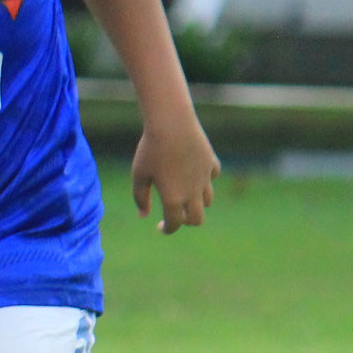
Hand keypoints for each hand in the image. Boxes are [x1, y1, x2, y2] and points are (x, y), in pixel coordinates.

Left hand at [131, 115, 219, 233]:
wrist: (171, 122)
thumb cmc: (151, 149)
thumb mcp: (140, 174)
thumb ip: (140, 198)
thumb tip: (143, 215)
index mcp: (173, 198)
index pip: (175, 224)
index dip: (167, 229)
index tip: (160, 226)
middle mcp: (192, 192)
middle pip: (197, 219)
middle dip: (186, 221)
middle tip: (176, 215)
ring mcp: (204, 177)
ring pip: (208, 201)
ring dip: (197, 203)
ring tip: (184, 195)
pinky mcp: (211, 162)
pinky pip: (212, 177)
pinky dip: (205, 180)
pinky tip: (195, 173)